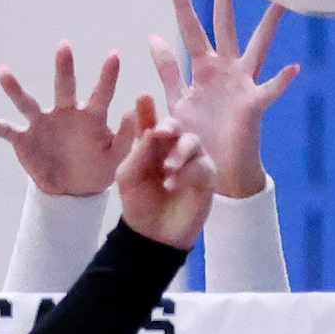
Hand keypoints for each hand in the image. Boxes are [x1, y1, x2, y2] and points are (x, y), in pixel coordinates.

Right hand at [0, 44, 134, 197]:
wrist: (72, 190)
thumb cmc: (97, 168)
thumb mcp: (117, 158)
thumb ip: (128, 137)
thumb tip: (137, 111)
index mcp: (91, 117)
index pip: (102, 93)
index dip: (107, 77)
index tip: (115, 55)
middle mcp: (65, 112)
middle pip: (64, 87)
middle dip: (64, 68)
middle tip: (65, 46)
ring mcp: (42, 123)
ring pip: (28, 102)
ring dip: (15, 89)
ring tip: (3, 72)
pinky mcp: (24, 138)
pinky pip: (4, 129)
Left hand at [114, 96, 216, 248]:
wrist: (153, 234)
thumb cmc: (138, 203)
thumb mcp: (129, 175)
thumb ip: (140, 151)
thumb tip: (153, 129)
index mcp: (151, 144)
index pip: (150, 122)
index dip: (147, 110)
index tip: (143, 98)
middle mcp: (172, 148)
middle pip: (175, 127)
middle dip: (169, 126)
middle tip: (161, 131)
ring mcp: (191, 160)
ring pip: (192, 142)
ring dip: (179, 152)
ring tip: (167, 169)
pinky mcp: (205, 177)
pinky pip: (202, 166)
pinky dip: (188, 173)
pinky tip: (172, 184)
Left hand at [148, 0, 297, 198]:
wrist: (217, 170)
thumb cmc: (199, 136)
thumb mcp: (177, 100)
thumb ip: (167, 69)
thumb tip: (153, 36)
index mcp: (203, 68)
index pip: (190, 28)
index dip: (182, 3)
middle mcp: (225, 69)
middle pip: (224, 25)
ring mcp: (242, 85)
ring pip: (256, 47)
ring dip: (268, 25)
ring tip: (281, 1)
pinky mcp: (252, 106)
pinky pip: (269, 90)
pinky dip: (281, 80)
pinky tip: (293, 67)